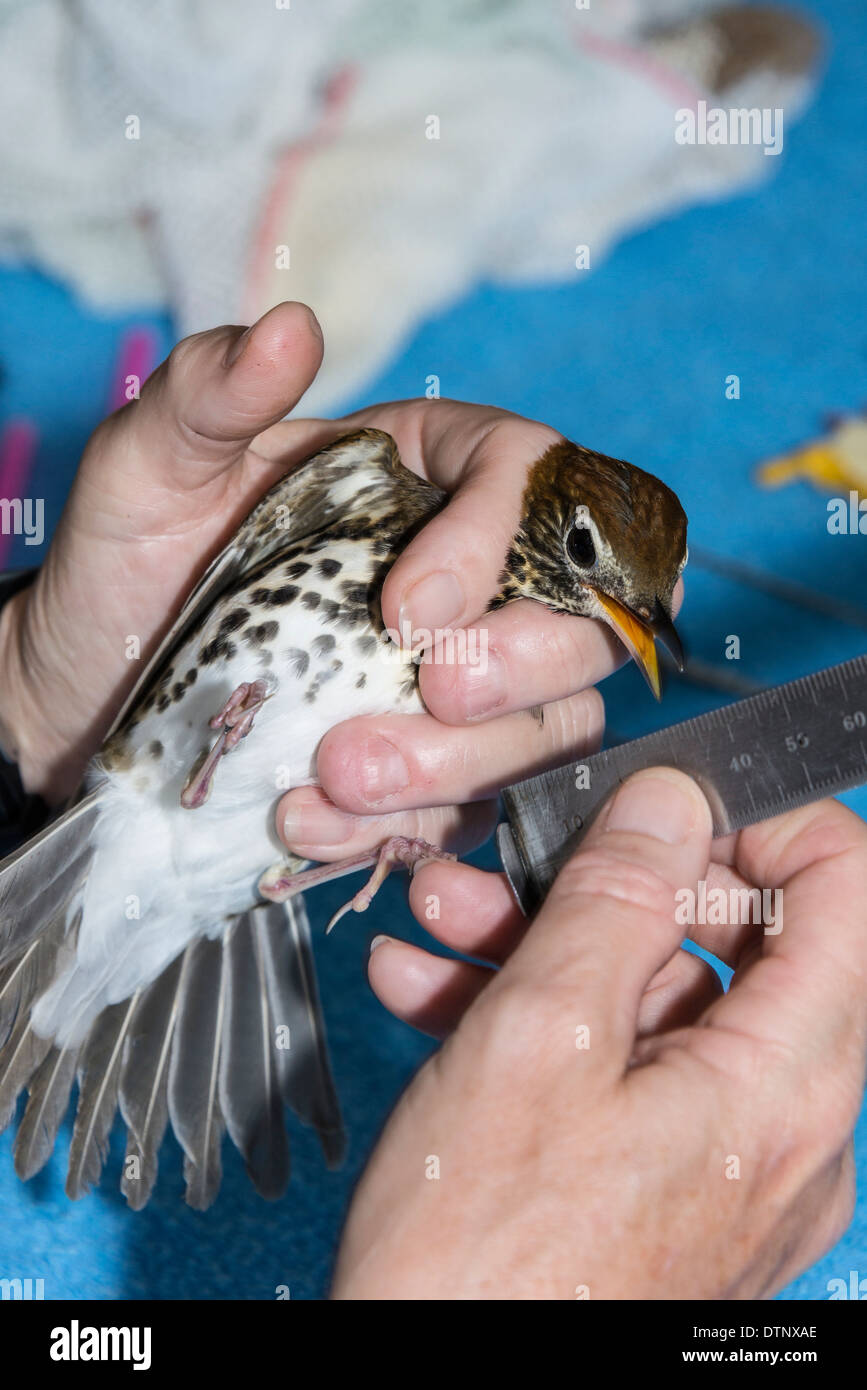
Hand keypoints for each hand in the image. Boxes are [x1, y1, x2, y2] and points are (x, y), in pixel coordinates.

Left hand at [0, 301, 638, 814]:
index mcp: (422, 475)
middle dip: (517, 671)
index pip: (529, 477)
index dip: (496, 542)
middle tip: (429, 700)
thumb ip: (211, 395)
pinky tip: (310, 826)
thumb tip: (287, 329)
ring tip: (337, 783)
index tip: (408, 611)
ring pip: (548, 727)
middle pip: (578, 616)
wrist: (92, 692)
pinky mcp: (434, 770)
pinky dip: (407, 829)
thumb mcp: (150, 465)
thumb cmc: (130, 559)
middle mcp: (467, 576)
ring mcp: (460, 682)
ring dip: (461, 768)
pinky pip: (472, 810)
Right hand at [332, 770, 866, 1298]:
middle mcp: (782, 1133)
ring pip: (664, 1006)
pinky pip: (632, 1073)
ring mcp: (727, 1168)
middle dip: (613, 888)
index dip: (765, 824)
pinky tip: (445, 1000)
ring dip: (554, 950)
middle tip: (515, 868)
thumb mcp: (538, 1040)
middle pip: (736, 946)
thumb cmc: (479, 1270)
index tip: (670, 808)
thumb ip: (614, 902)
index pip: (847, 892)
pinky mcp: (669, 1193)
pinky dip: (549, 1025)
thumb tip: (670, 805)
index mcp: (782, 1088)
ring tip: (447, 932)